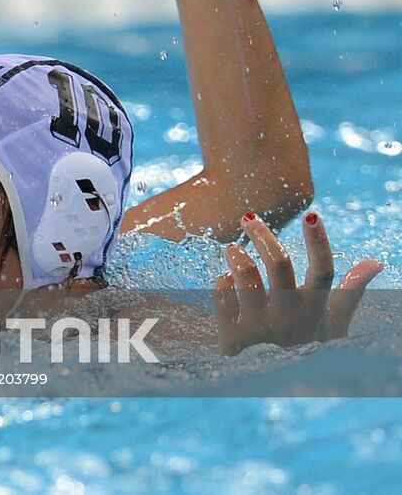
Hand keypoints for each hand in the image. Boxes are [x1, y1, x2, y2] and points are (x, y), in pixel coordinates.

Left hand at [214, 212, 381, 355]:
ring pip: (245, 275)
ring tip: (232, 249)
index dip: (318, 242)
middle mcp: (288, 319)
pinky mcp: (231, 338)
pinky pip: (221, 293)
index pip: (323, 272)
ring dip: (236, 255)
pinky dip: (222, 282)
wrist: (269, 381)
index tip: (311, 214)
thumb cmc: (304, 342)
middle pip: (279, 263)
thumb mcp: (331, 322)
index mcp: (314, 311)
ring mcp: (259, 329)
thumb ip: (350, 291)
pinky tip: (226, 285)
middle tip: (249, 218)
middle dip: (263, 234)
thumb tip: (376, 262)